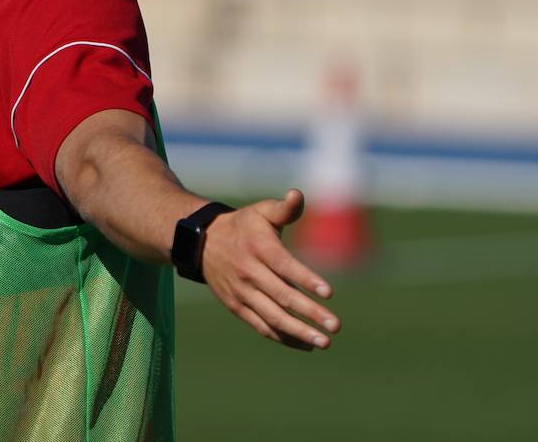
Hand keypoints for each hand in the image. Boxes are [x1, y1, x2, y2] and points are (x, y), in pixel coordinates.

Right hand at [201, 188, 340, 350]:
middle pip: (282, 296)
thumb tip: (298, 194)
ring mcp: (241, 292)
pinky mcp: (237, 306)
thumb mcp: (261, 211)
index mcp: (258, 247)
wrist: (202, 243)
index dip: (306, 280)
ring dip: (298, 331)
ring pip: (271, 317)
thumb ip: (284, 208)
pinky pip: (261, 326)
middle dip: (309, 313)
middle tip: (335, 326)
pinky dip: (283, 337)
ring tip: (323, 342)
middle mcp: (249, 272)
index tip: (329, 293)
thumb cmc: (243, 226)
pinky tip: (305, 344)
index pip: (284, 266)